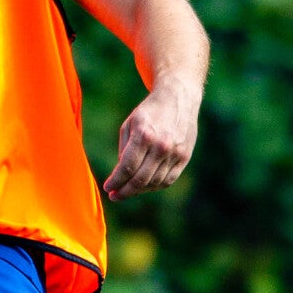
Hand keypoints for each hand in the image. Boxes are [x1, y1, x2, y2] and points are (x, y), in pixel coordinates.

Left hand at [102, 76, 198, 199]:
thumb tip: (121, 175)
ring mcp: (175, 153)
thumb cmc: (149, 111)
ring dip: (139, 190)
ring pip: (154, 182)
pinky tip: (145, 185)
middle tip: (115, 195)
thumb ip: (125, 150)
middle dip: (125, 191)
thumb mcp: (130, 124)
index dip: (116, 181)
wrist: (178, 97)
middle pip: (140, 179)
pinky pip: (168, 180)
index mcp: (144, 135)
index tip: (108, 188)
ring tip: (129, 189)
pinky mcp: (184, 157)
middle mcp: (161, 146)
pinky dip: (155, 186)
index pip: (127, 167)